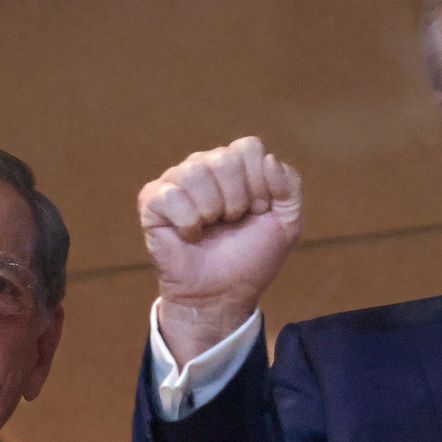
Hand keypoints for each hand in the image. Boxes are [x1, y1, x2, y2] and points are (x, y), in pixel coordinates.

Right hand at [138, 137, 301, 358]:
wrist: (222, 294)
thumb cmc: (250, 257)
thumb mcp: (287, 223)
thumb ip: (290, 187)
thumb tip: (269, 159)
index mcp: (235, 165)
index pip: (248, 148)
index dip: (258, 184)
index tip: (256, 211)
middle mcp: (203, 165)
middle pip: (224, 159)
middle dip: (236, 200)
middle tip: (232, 222)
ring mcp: (175, 180)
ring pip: (196, 173)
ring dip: (211, 212)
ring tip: (210, 228)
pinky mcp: (151, 200)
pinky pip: (171, 196)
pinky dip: (187, 223)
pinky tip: (189, 235)